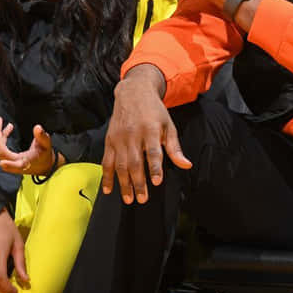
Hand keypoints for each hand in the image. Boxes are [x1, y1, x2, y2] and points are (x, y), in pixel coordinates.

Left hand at [0, 116, 56, 174]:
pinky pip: (1, 146)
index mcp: (25, 163)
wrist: (42, 164)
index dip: (10, 165)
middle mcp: (15, 163)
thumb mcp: (46, 146)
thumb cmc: (44, 156)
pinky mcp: (8, 156)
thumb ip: (42, 137)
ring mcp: (10, 160)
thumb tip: (38, 127)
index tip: (2, 163)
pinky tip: (9, 126)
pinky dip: (2, 136)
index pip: (16, 165)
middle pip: (1, 152)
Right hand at [102, 65, 190, 204]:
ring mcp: (119, 138)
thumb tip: (186, 165)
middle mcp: (133, 134)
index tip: (156, 182)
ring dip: (123, 183)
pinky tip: (108, 190)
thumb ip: (175, 147)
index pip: (153, 152)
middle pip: (134, 162)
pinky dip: (106, 176)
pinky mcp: (109, 140)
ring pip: (120, 164)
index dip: (154, 167)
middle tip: (142, 199)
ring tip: (128, 199)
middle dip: (138, 182)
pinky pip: (106, 161)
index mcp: (150, 130)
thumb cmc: (154, 111)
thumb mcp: (168, 125)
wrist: (133, 93)